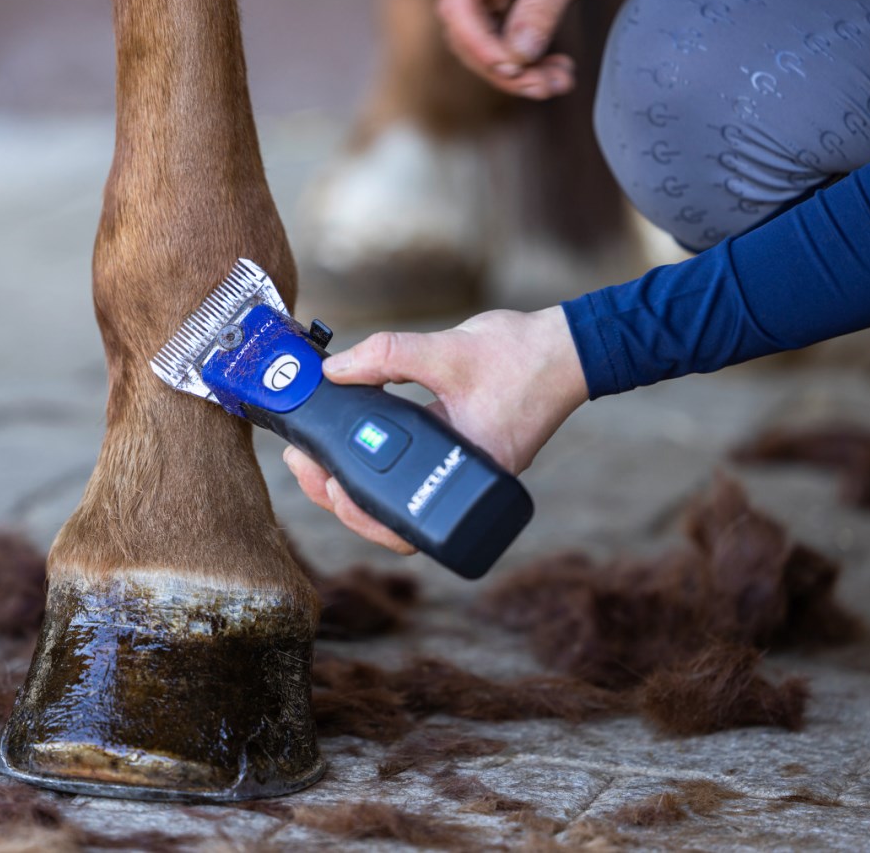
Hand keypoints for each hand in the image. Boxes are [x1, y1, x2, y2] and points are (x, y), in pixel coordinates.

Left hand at [283, 306, 587, 554]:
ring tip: (316, 461)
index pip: (399, 516)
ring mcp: (462, 475)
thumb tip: (333, 371)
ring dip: (355, 487)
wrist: (567, 349)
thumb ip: (387, 357)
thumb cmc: (521, 355)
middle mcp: (463, 483)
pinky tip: (352, 452)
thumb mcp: (447, 350)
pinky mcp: (461, 459)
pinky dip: (379, 470)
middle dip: (339, 498)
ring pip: (399, 503)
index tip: (317, 474)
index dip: (352, 507)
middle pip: (391, 520)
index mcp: (464, 470)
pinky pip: (412, 478)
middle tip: (302, 464)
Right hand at [437, 0, 621, 98]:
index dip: (478, 44)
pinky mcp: (498, 9)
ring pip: (485, 47)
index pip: (457, 6)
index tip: (510, 68)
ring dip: (520, 74)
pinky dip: (529, 64)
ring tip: (558, 82)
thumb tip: (520, 55)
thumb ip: (541, 7)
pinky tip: (554, 72)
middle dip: (506, 68)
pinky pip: (503, 45)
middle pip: (468, 35)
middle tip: (543, 86)